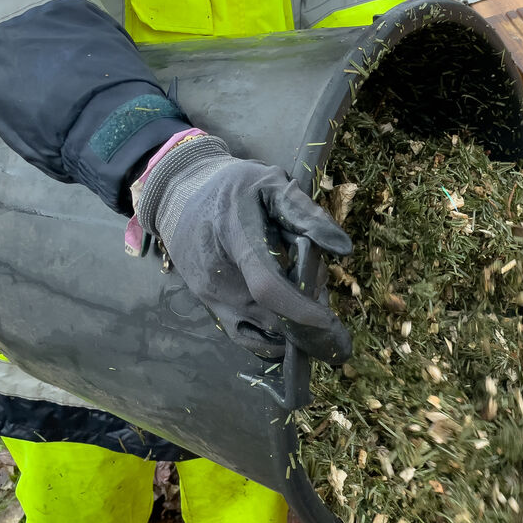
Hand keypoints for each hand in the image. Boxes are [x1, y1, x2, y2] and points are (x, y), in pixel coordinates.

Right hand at [136, 135, 352, 361]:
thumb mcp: (270, 183)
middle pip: (273, 314)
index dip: (301, 310)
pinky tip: (288, 325)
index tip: (330, 322)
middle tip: (320, 288)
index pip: (268, 287)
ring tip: (303, 297)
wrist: (179, 193)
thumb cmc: (231, 186)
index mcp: (236, 239)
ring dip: (292, 325)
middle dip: (306, 312)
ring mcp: (210, 295)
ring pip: (262, 330)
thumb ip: (305, 214)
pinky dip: (271, 339)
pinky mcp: (208, 305)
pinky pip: (243, 337)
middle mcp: (219, 276)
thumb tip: (343, 248)